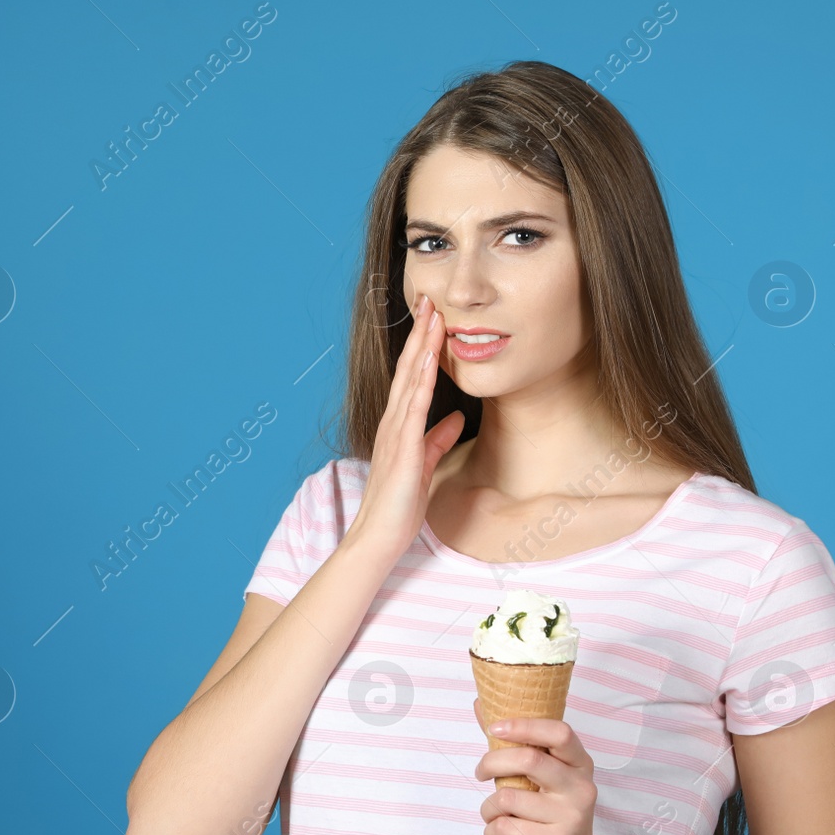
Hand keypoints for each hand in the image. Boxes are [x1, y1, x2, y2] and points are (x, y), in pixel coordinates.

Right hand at [346, 293, 464, 564]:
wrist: (379, 536)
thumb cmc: (399, 507)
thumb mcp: (425, 466)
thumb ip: (437, 441)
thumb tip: (455, 420)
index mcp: (399, 426)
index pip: (412, 377)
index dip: (423, 346)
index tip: (433, 317)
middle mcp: (394, 422)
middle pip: (408, 368)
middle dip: (421, 333)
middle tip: (430, 298)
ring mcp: (396, 432)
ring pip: (410, 379)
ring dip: (421, 346)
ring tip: (432, 314)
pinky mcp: (403, 447)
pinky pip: (414, 406)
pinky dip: (422, 379)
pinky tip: (429, 358)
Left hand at [473, 696, 601, 834]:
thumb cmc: (549, 816)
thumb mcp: (540, 779)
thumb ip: (514, 744)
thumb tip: (481, 704)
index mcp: (579, 764)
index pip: (559, 732)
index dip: (524, 725)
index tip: (495, 728)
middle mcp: (582, 787)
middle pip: (528, 759)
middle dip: (491, 763)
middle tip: (480, 773)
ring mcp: (572, 817)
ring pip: (508, 798)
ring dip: (488, 809)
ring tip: (494, 817)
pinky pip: (505, 827)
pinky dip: (491, 833)